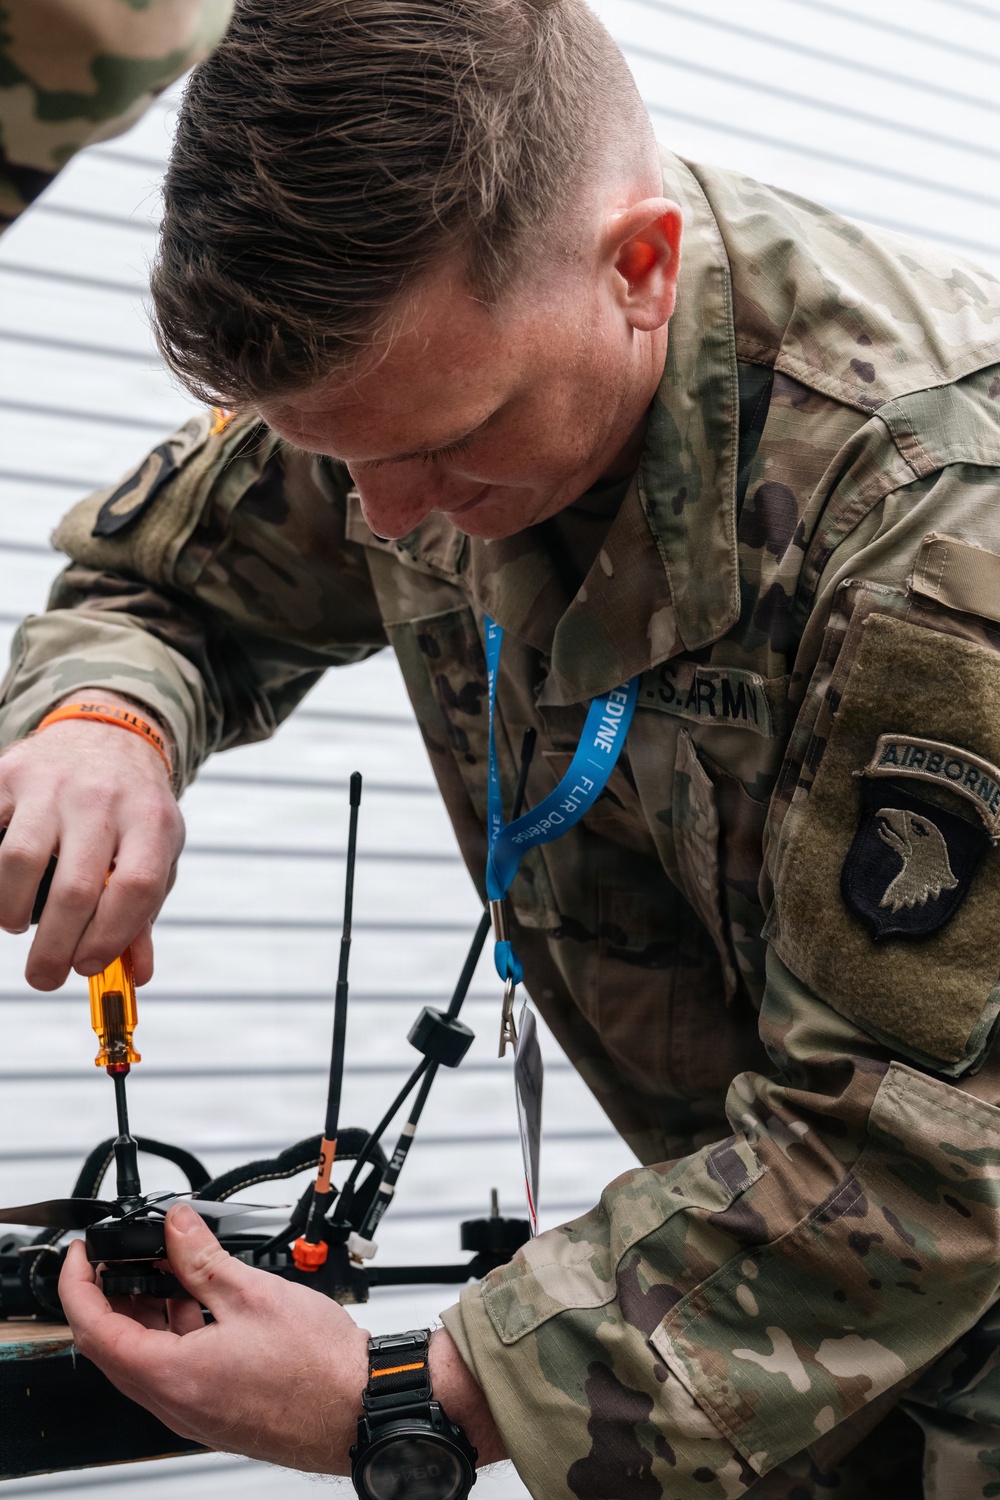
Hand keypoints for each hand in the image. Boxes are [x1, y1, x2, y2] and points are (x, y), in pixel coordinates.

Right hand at [0, 697, 184, 988]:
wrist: (106, 735)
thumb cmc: (132, 810)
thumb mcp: (156, 851)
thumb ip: (143, 913)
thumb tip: (137, 975)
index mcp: (151, 820)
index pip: (135, 887)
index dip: (110, 937)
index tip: (87, 966)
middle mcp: (102, 799)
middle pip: (74, 887)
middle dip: (54, 947)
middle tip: (44, 976)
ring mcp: (52, 784)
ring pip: (18, 860)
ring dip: (10, 910)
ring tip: (18, 922)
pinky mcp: (8, 775)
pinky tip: (2, 890)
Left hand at [59, 1204, 504, 1471]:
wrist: (360, 1407)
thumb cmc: (319, 1367)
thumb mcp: (253, 1293)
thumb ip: (203, 1257)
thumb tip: (175, 1225)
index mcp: (174, 1376)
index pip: (96, 1331)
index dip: (79, 1286)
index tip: (82, 1255)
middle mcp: (176, 1403)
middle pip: (114, 1348)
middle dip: (110, 1297)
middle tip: (121, 1256)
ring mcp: (195, 1412)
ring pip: (144, 1360)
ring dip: (144, 1314)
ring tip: (167, 1269)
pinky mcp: (216, 1411)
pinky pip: (173, 1371)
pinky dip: (173, 1333)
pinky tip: (199, 1302)